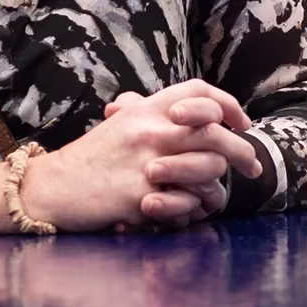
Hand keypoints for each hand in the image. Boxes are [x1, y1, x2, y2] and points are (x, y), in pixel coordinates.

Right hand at [24, 83, 259, 231]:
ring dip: (217, 186)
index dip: (228, 104)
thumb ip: (151, 114)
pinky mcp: (142, 194)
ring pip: (209, 168)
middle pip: (216, 132)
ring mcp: (147, 162)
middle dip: (243, 152)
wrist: (52, 187)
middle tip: (254, 168)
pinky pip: (188, 202)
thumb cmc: (90, 159)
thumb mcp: (120, 125)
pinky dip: (192, 210)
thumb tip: (189, 112)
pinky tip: (187, 214)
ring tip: (216, 197)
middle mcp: (150, 130)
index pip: (199, 92)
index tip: (243, 124)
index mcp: (146, 110)